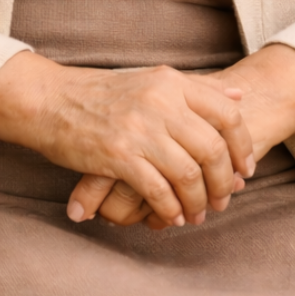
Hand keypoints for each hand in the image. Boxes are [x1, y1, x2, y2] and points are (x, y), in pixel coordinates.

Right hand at [70, 44, 294, 228]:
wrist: (50, 99)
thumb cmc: (101, 93)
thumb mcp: (151, 79)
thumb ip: (195, 88)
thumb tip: (239, 97)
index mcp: (170, 81)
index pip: (227, 115)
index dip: (243, 147)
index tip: (245, 169)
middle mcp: (159, 101)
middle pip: (213, 150)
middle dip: (222, 182)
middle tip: (221, 199)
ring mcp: (139, 128)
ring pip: (189, 175)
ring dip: (197, 202)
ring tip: (194, 214)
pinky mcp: (119, 154)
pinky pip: (159, 191)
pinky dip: (169, 209)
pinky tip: (169, 215)